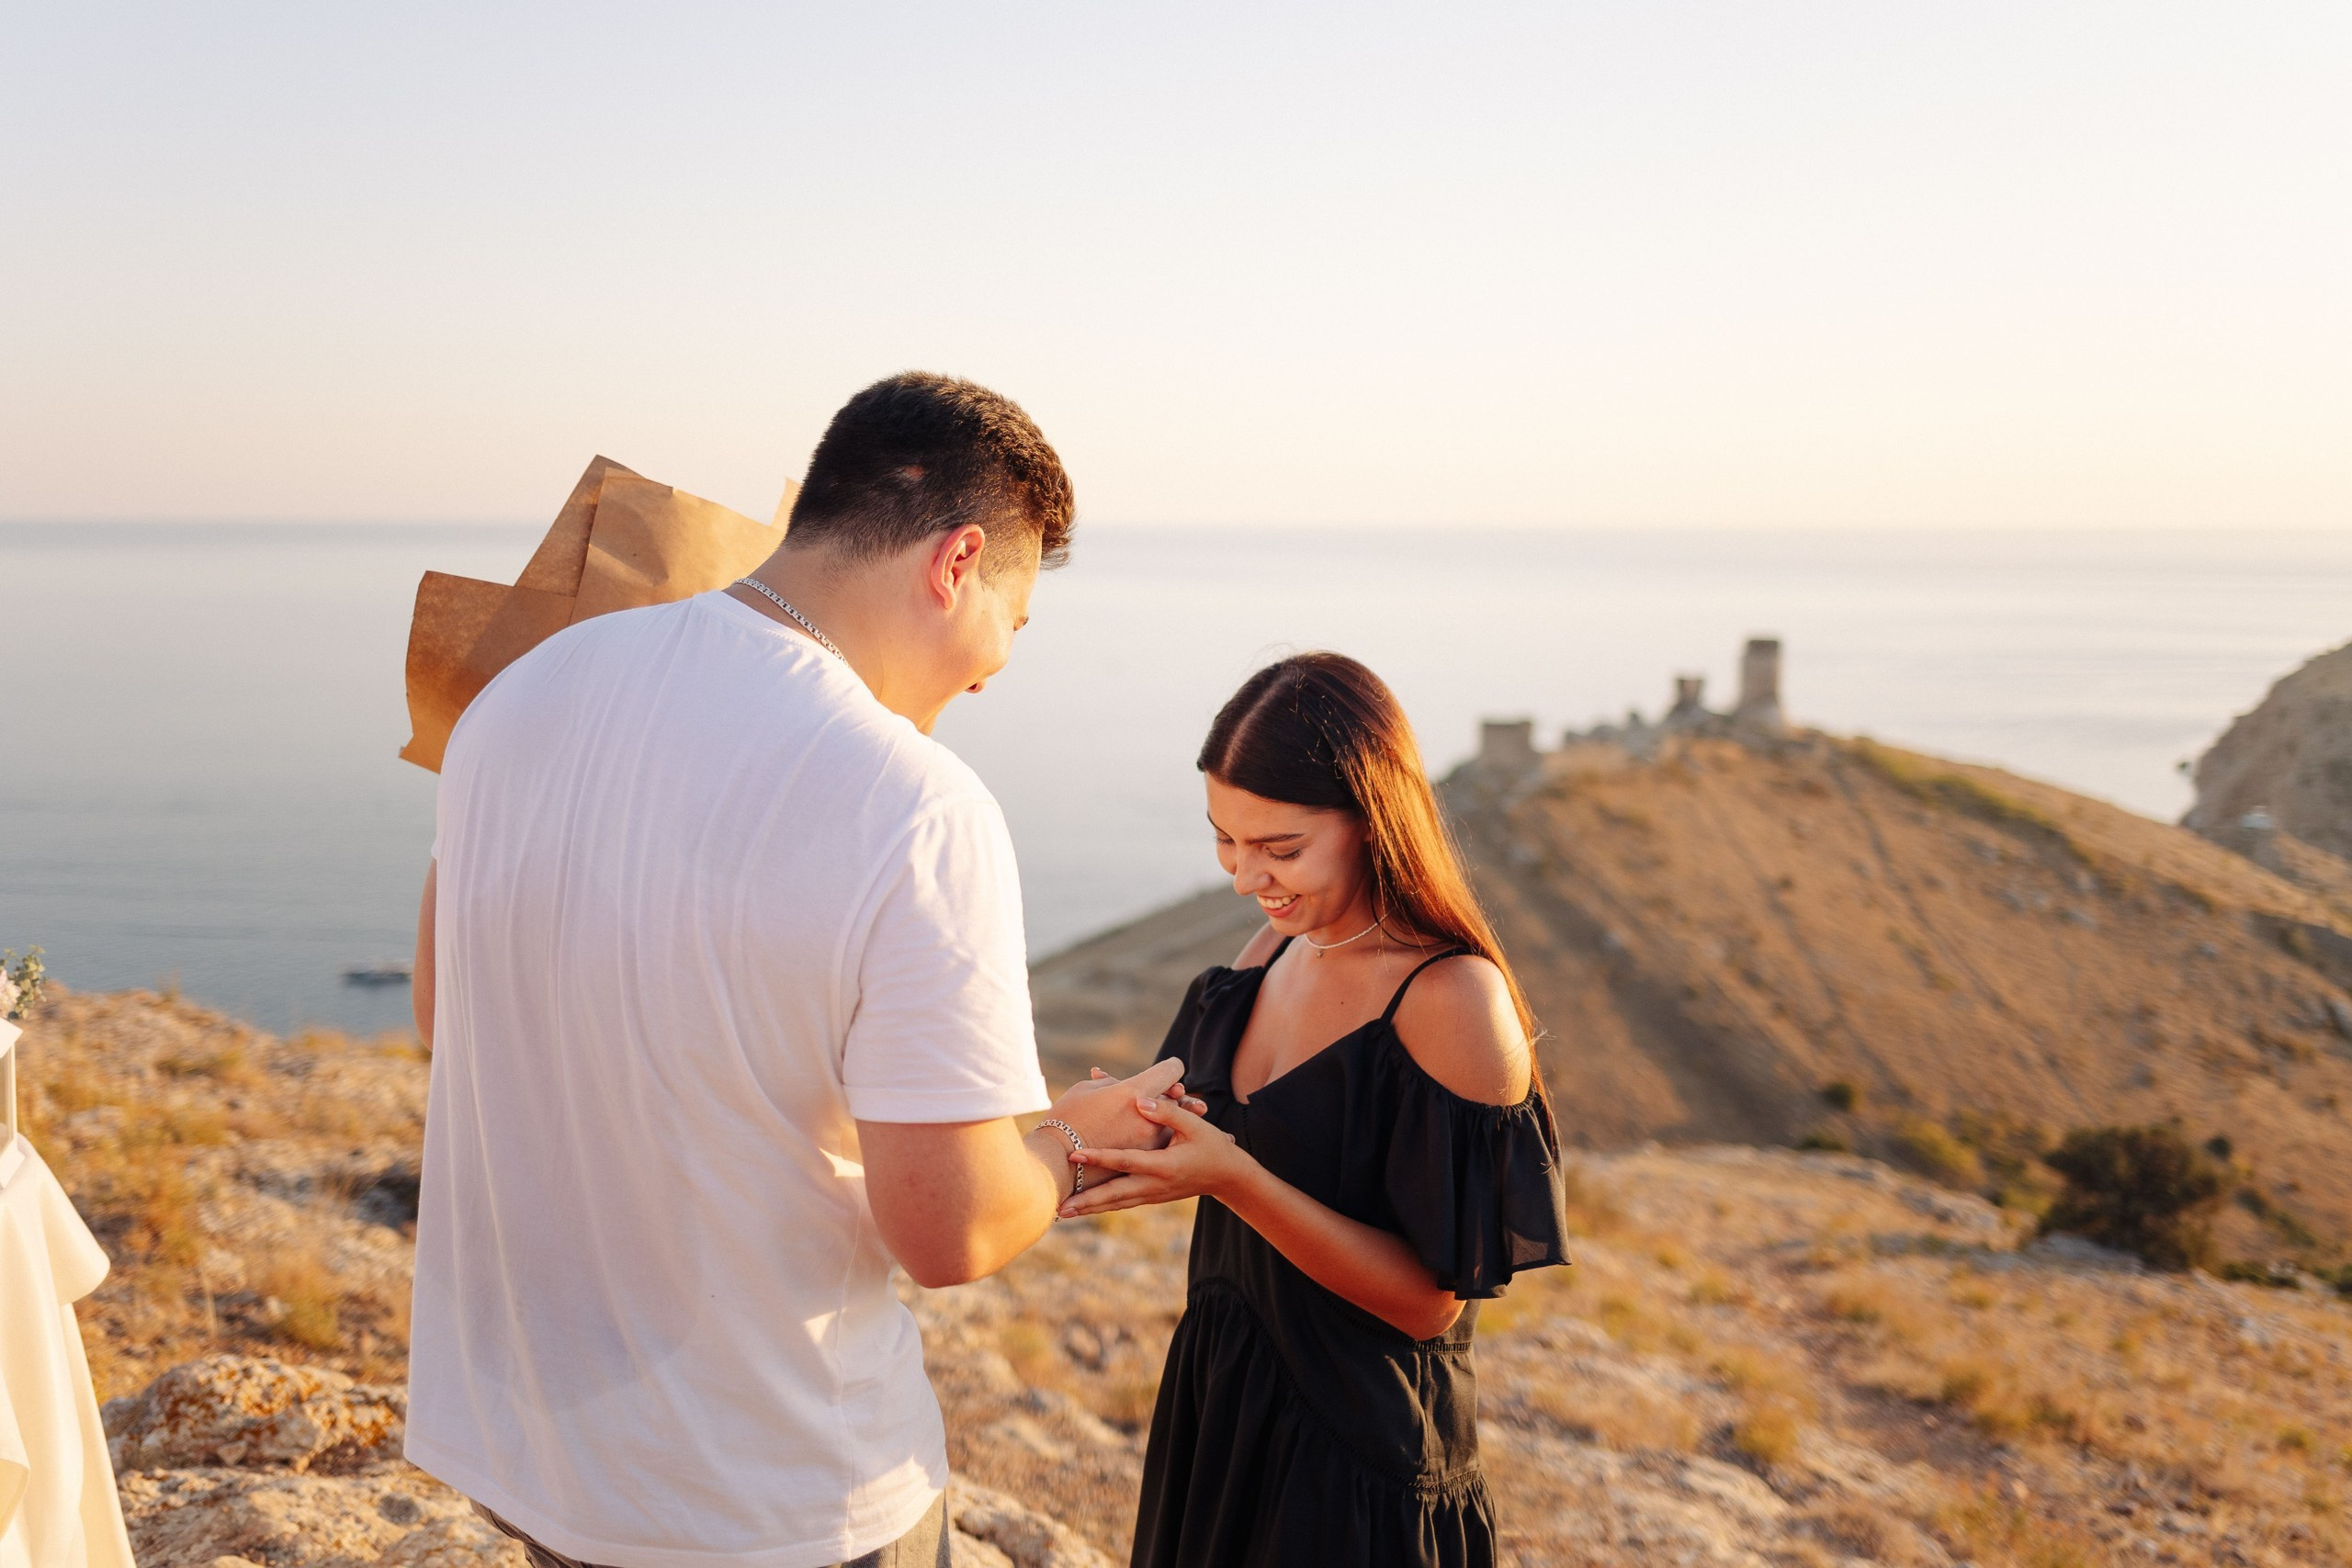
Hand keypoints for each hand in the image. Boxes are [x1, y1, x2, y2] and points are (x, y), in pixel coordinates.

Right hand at [1039, 1058, 1190, 1153]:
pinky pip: (1164, 1144)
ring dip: (1174, 1116)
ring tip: (1175, 1113)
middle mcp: (1147, 1116)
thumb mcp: (1086, 1090)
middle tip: (1175, 1092)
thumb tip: (1117, 1080)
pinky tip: (1164, 1135)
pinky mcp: (1145, 1161)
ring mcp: (1149, 1141)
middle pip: (1175, 1098)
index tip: (1168, 1070)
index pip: (1169, 1071)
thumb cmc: (1065, 1120)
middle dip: (1173, 1093)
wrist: (1056, 1164)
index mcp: (1132, 1091)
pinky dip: (1165, 1137)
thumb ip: (1109, 1083)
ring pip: (1174, 1123)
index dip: (1170, 1067)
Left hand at [1057, 1094, 1254, 1219]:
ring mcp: (1152, 1195)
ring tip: (1060, 1212)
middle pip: (1115, 1195)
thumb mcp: (1194, 1126)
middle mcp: (1155, 1185)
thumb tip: (1139, 1100)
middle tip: (1058, 1206)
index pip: (1126, 1161)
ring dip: (1089, 1208)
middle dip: (1086, 1201)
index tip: (1075, 1155)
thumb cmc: (1210, 1146)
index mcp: (1164, 1166)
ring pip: (1115, 1203)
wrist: (1226, 1177)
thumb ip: (1166, 1112)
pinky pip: (1121, 1202)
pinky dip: (1101, 1205)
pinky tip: (1082, 1207)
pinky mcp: (1150, 1197)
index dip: (1100, 1158)